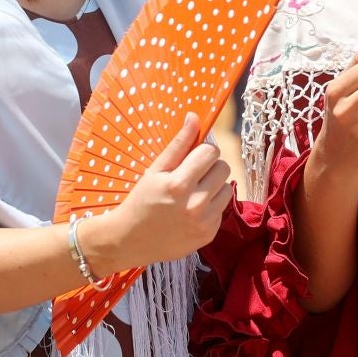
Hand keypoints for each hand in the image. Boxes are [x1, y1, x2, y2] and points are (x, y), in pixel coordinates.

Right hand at [84, 115, 232, 270]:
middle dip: (210, 167)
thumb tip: (194, 116)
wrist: (129, 240)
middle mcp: (195, 204)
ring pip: (228, 188)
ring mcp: (204, 222)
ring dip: (214, 187)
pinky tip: (191, 211)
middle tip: (192, 175)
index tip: (192, 158)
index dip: (203, 152)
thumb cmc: (141, 200)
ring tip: (193, 193)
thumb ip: (178, 143)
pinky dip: (211, 207)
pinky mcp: (209, 235)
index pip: (211, 152)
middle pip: (224, 168)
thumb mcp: (155, 170)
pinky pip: (222, 209)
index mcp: (179, 184)